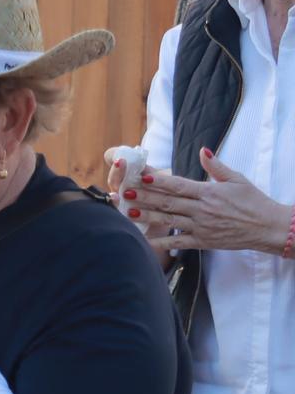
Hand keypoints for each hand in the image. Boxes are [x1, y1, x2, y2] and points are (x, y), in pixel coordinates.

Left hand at [128, 150, 288, 255]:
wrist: (267, 227)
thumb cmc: (253, 201)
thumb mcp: (237, 179)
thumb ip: (216, 167)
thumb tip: (203, 151)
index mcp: (209, 192)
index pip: (180, 185)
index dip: (160, 181)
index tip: (143, 176)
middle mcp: (202, 210)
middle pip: (169, 202)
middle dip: (146, 197)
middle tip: (126, 193)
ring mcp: (201, 227)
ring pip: (169, 221)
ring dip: (147, 217)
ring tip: (129, 212)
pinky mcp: (202, 242)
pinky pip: (178, 242)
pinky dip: (161, 243)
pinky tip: (144, 241)